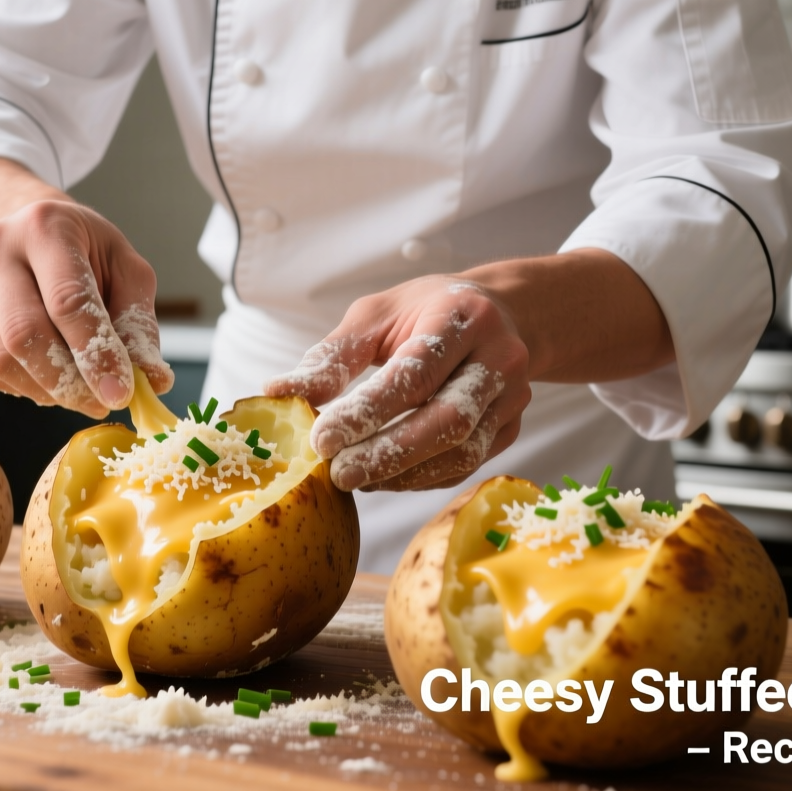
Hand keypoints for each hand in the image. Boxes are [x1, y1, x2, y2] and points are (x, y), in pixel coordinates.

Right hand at [0, 158, 172, 417]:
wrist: (26, 233)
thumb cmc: (83, 250)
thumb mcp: (123, 267)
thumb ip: (137, 322)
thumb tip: (151, 381)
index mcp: (46, 227)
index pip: (68, 301)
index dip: (95, 354)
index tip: (121, 394)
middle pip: (26, 335)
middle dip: (69, 382)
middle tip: (101, 403)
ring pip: (2, 360)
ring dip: (48, 391)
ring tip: (80, 392)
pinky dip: (26, 388)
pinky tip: (51, 380)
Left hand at [264, 250, 674, 491]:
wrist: (500, 314)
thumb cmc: (425, 312)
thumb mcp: (376, 316)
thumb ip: (332, 356)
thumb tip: (279, 393)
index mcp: (462, 316)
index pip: (415, 373)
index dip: (368, 411)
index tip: (321, 439)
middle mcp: (499, 356)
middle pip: (446, 420)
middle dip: (388, 453)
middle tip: (338, 474)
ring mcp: (513, 396)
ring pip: (462, 451)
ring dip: (404, 474)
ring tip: (355, 478)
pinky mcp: (512, 426)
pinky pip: (467, 464)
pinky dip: (422, 478)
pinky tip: (384, 478)